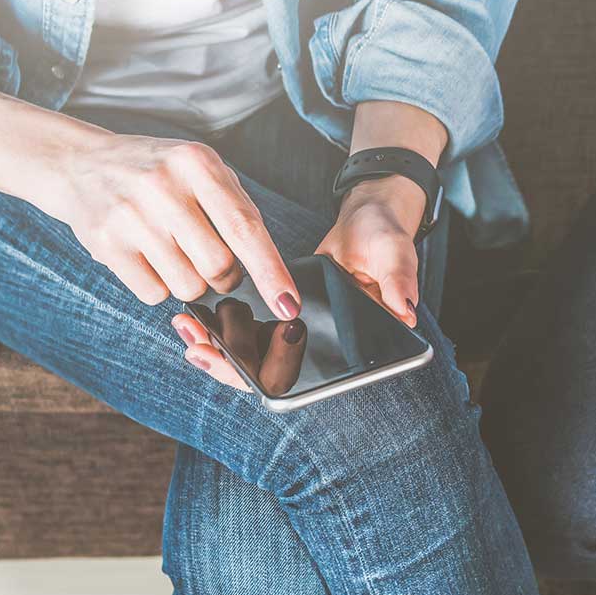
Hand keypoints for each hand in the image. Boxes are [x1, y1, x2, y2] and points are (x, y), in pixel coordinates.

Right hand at [0, 87, 298, 314]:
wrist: (82, 164)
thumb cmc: (160, 173)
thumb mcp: (202, 170)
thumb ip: (237, 209)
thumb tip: (271, 272)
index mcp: (198, 163)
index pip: (245, 227)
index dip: (271, 272)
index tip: (288, 304)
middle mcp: (163, 186)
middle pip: (219, 266)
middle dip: (227, 278)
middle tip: (217, 264)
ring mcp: (130, 215)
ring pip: (188, 286)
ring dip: (193, 283)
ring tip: (177, 253)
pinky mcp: (104, 243)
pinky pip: (153, 293)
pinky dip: (160, 286)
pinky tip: (148, 257)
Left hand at [170, 173, 425, 388]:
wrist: (370, 215)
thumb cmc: (386, 238)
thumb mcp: (395, 257)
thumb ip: (399, 284)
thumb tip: (406, 311)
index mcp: (350, 345)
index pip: (309, 378)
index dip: (270, 379)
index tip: (239, 369)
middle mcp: (319, 345)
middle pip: (269, 372)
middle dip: (230, 364)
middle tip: (198, 347)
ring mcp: (296, 329)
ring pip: (253, 354)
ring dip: (219, 347)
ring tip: (188, 329)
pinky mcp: (279, 309)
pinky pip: (248, 327)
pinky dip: (221, 325)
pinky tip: (195, 315)